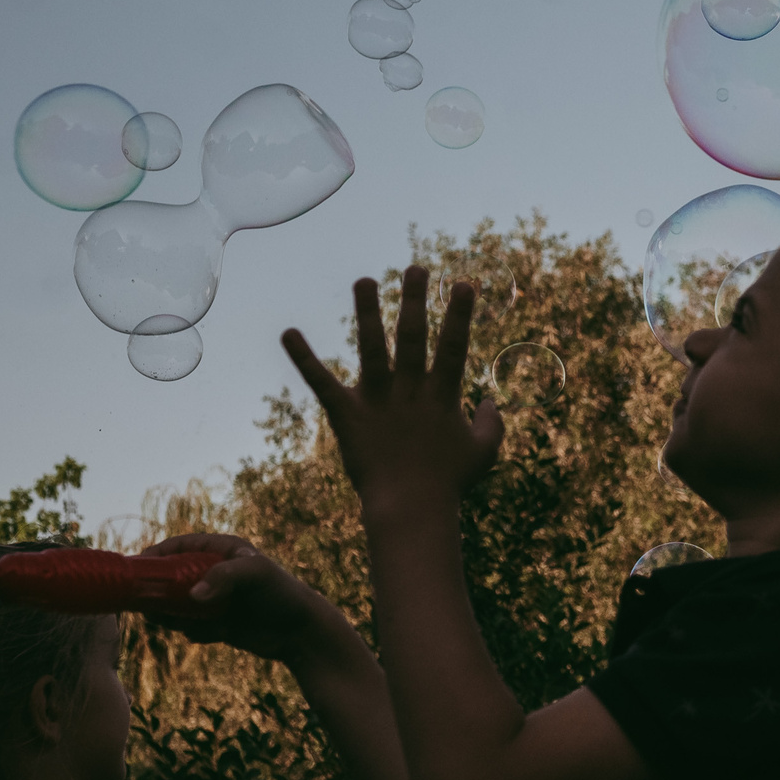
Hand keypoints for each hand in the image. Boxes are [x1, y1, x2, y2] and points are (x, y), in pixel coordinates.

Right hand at [136, 532, 340, 663]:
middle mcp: (216, 573)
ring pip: (176, 605)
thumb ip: (225, 577)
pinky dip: (192, 632)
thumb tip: (194, 595)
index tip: (135, 568)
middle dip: (156, 590)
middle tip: (142, 604)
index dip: (156, 554)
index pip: (180, 546)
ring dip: (169, 615)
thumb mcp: (257, 575)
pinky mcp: (216, 623)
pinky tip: (212, 634)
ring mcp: (215, 598)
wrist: (301, 632)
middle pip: (171, 577)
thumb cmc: (282, 594)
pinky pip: (190, 627)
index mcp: (224, 550)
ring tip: (174, 622)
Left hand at [281, 268, 501, 526]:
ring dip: (368, 312)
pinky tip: (288, 332)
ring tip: (364, 279)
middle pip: (412, 337)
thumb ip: (491, 424)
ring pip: (372, 349)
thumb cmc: (449, 484)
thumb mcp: (483, 454)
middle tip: (414, 268)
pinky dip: (304, 358)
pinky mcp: (347, 415)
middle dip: (415, 300)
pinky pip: (322, 383)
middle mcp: (410, 391)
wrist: (410, 511)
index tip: (464, 283)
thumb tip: (491, 402)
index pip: (454, 346)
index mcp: (442, 396)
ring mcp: (377, 401)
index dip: (460, 314)